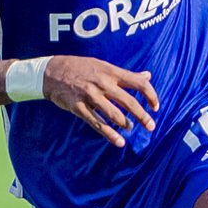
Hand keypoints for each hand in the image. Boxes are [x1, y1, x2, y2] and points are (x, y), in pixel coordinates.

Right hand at [44, 55, 158, 148]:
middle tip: (151, 126)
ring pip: (114, 114)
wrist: (51, 72)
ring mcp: (90, 96)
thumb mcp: (103, 65)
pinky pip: (97, 123)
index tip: (156, 106)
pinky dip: (110, 134)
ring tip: (131, 129)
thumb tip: (148, 75)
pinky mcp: (78, 108)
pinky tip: (119, 141)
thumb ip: (126, 74)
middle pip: (129, 101)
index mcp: (111, 72)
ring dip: (126, 124)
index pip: (138, 83)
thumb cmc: (80, 67)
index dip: (151, 95)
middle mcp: (102, 83)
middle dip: (142, 115)